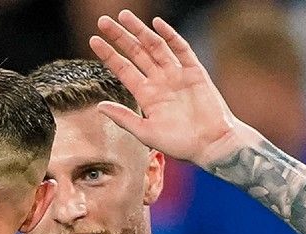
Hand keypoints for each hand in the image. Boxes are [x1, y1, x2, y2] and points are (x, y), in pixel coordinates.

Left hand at [88, 12, 250, 168]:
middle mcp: (160, 81)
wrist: (212, 145)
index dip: (109, 54)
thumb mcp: (146, 133)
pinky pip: (181, 49)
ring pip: (155, 46)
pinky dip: (170, 35)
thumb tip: (99, 106)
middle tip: (103, 21)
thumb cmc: (180, 144)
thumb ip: (124, 118)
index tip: (93, 40)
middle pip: (136, 53)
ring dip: (140, 31)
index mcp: (146, 95)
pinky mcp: (195, 71)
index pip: (123, 69)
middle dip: (120, 37)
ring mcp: (177, 74)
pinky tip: (157, 24)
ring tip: (124, 16)